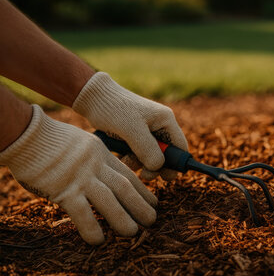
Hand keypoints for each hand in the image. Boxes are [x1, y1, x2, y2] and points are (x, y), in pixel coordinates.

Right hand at [0, 105, 157, 244]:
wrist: (27, 134)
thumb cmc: (51, 140)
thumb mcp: (83, 142)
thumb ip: (95, 158)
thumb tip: (103, 174)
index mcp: (101, 154)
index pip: (127, 174)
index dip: (143, 191)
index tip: (154, 203)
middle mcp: (95, 166)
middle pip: (124, 187)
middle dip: (140, 205)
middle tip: (152, 221)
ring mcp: (80, 178)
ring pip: (109, 200)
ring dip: (123, 218)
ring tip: (132, 233)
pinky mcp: (63, 190)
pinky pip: (82, 212)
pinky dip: (92, 228)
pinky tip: (98, 240)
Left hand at [73, 72, 187, 180]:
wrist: (92, 98)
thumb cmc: (112, 108)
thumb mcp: (131, 129)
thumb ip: (148, 149)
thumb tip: (159, 167)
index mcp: (166, 120)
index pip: (180, 147)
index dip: (176, 164)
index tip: (165, 177)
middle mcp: (160, 126)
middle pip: (166, 155)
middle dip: (155, 166)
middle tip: (144, 174)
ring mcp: (147, 131)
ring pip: (151, 157)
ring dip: (139, 163)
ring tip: (124, 160)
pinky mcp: (135, 136)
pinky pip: (139, 154)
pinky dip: (130, 158)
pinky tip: (120, 156)